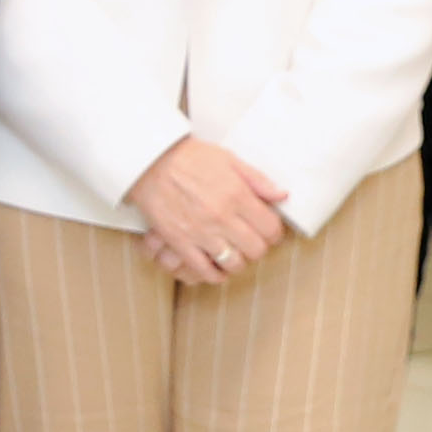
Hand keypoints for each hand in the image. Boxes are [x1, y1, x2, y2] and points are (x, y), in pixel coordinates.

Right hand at [124, 136, 288, 284]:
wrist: (150, 161)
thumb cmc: (188, 157)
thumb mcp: (229, 159)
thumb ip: (258, 180)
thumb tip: (282, 196)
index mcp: (237, 195)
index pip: (271, 229)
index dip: (274, 233)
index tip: (269, 231)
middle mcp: (222, 217)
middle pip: (256, 250)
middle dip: (258, 247)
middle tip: (252, 241)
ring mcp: (201, 232)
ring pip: (234, 263)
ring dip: (238, 261)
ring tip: (234, 252)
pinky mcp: (180, 242)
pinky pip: (204, 270)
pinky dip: (215, 274)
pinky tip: (217, 266)